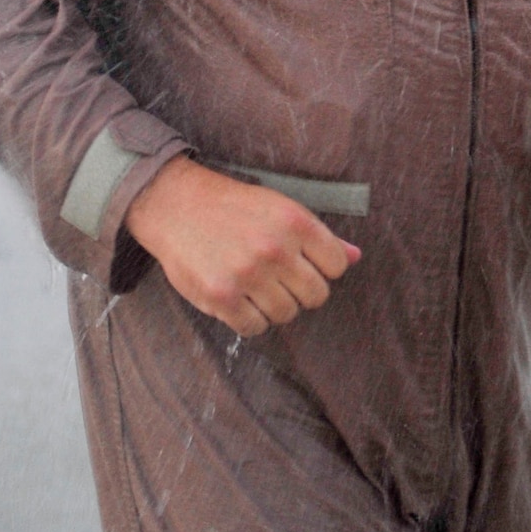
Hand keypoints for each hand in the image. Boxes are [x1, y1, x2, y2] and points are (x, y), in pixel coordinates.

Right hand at [124, 155, 361, 336]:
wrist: (174, 204)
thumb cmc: (231, 207)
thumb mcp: (279, 208)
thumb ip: (319, 237)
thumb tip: (356, 257)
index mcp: (295, 222)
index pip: (337, 266)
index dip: (321, 269)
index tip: (302, 264)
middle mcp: (275, 249)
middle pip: (316, 296)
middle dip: (300, 291)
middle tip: (277, 279)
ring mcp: (248, 275)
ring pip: (287, 314)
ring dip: (274, 306)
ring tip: (254, 286)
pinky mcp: (221, 297)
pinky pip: (254, 327)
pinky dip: (249, 319)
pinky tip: (238, 300)